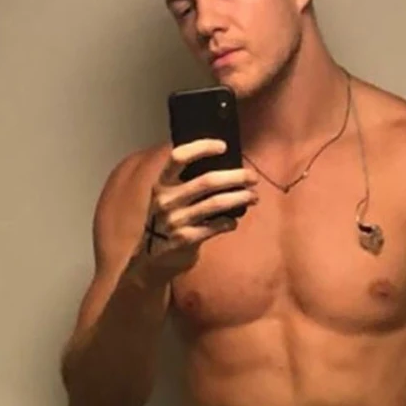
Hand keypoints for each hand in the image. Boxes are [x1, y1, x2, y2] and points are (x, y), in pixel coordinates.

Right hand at [135, 139, 258, 284]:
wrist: (152, 259)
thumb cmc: (168, 222)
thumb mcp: (169, 199)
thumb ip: (187, 183)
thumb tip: (226, 168)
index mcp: (161, 184)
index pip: (179, 157)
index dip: (201, 147)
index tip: (223, 146)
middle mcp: (166, 200)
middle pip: (207, 181)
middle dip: (235, 177)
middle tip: (253, 177)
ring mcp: (175, 221)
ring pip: (216, 204)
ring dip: (240, 198)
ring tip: (254, 197)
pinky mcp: (185, 239)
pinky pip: (215, 227)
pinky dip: (229, 223)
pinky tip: (234, 222)